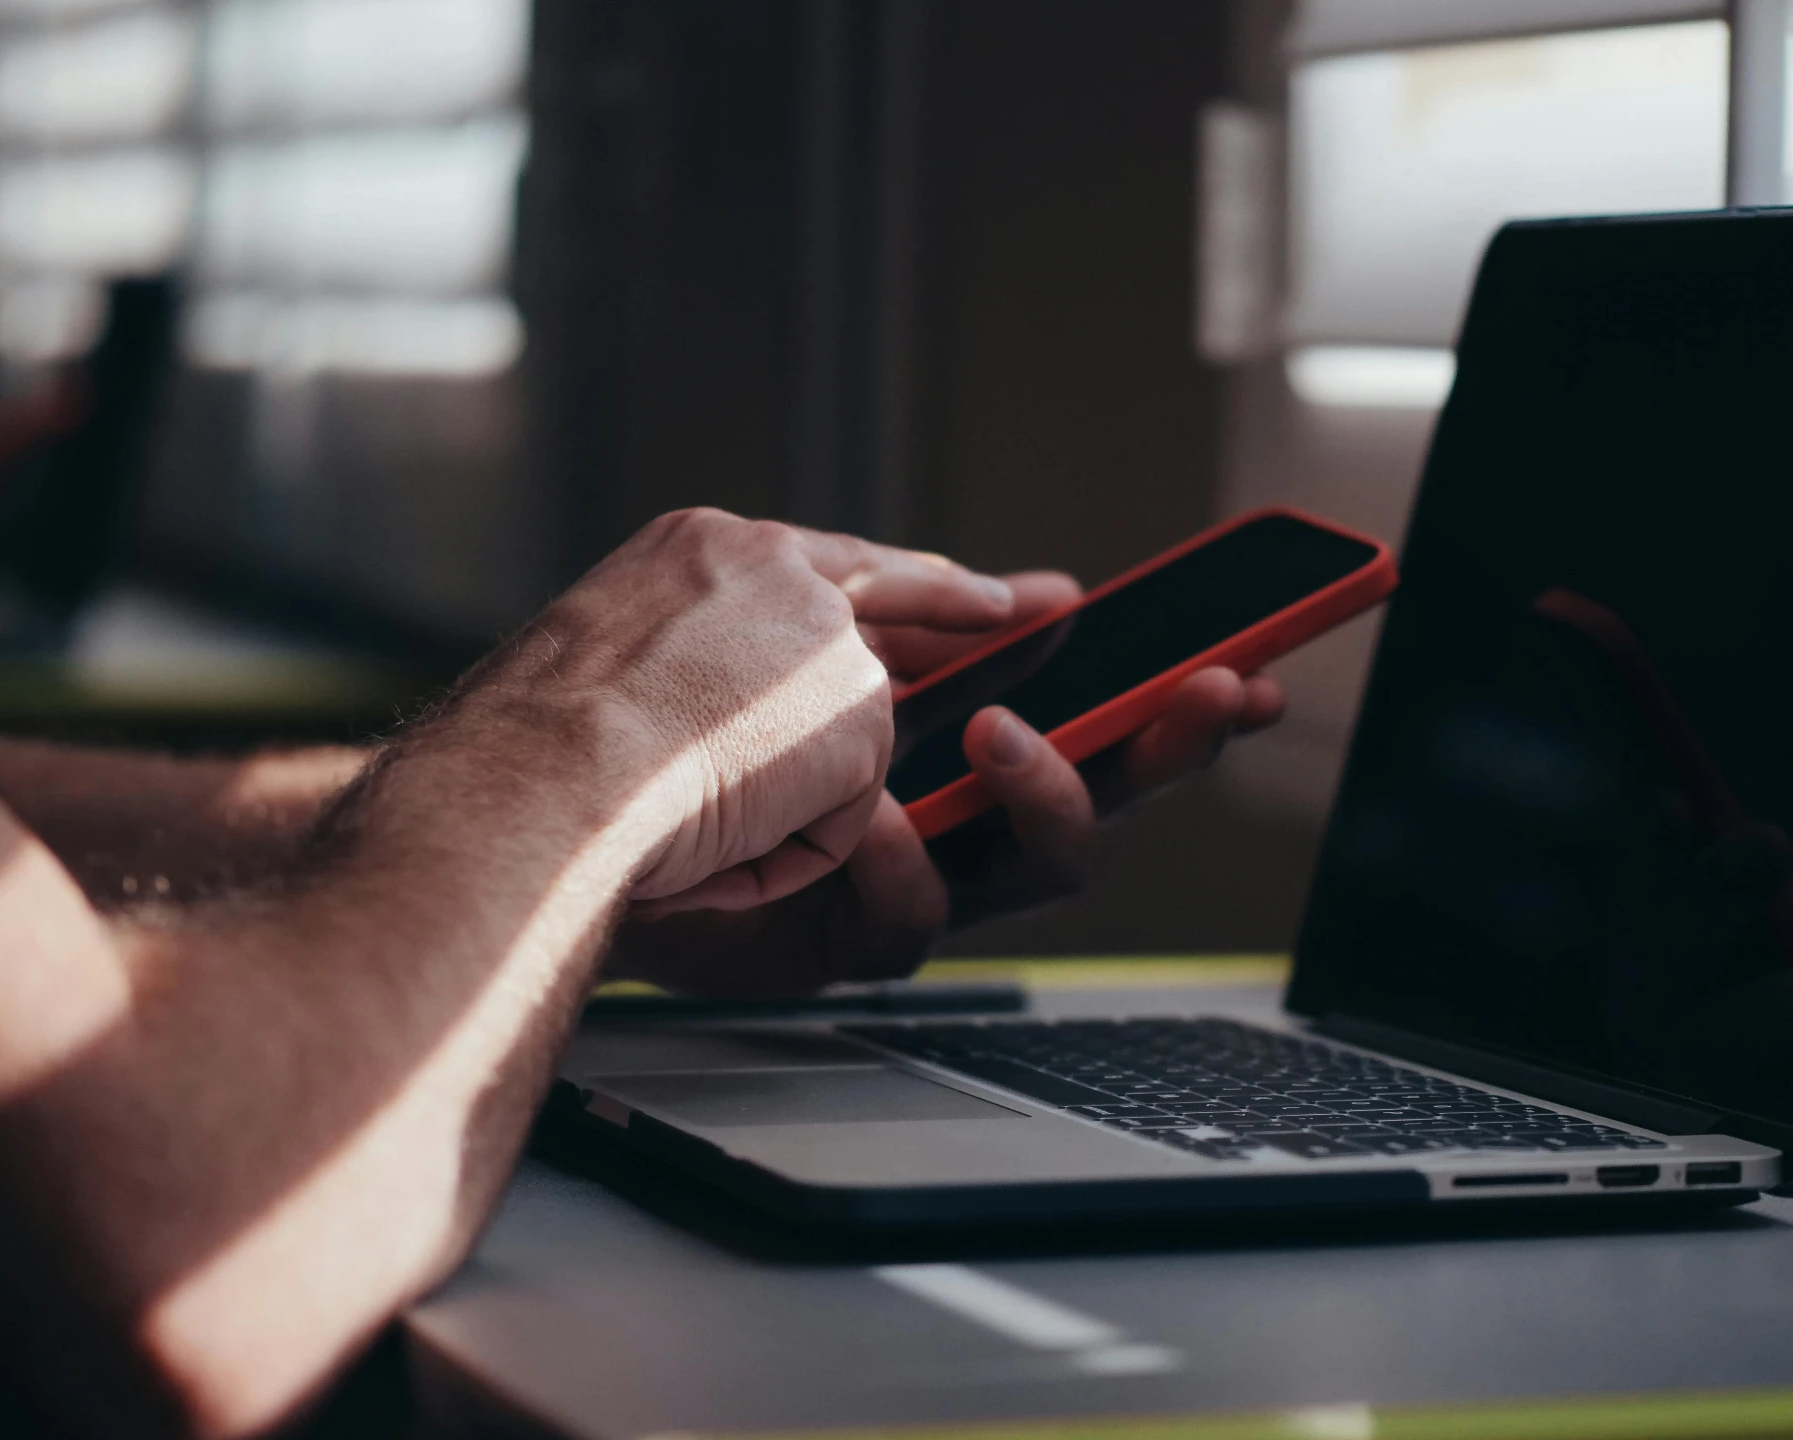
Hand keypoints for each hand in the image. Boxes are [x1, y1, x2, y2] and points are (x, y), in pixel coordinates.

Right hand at [441, 511, 1017, 915]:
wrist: (536, 778)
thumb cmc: (526, 757)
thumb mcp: (596, 680)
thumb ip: (685, 670)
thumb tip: (715, 725)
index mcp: (690, 552)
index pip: (817, 557)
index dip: (887, 575)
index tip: (954, 575)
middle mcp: (766, 568)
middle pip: (883, 597)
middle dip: (960, 604)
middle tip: (1036, 604)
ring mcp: (821, 633)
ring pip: (843, 744)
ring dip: (776, 803)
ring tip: (687, 813)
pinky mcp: (859, 708)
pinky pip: (837, 814)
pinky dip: (780, 848)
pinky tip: (713, 836)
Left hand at [601, 571, 1284, 996]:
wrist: (537, 790)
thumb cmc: (663, 697)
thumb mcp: (819, 602)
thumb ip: (937, 605)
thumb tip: (1040, 594)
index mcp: (932, 714)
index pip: (1084, 709)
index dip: (1170, 695)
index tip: (1254, 664)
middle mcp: (928, 801)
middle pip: (1093, 789)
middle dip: (1169, 741)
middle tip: (1222, 698)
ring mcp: (887, 875)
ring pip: (1031, 870)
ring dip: (1041, 796)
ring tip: (1002, 740)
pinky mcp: (835, 943)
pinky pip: (911, 920)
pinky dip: (894, 860)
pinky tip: (862, 817)